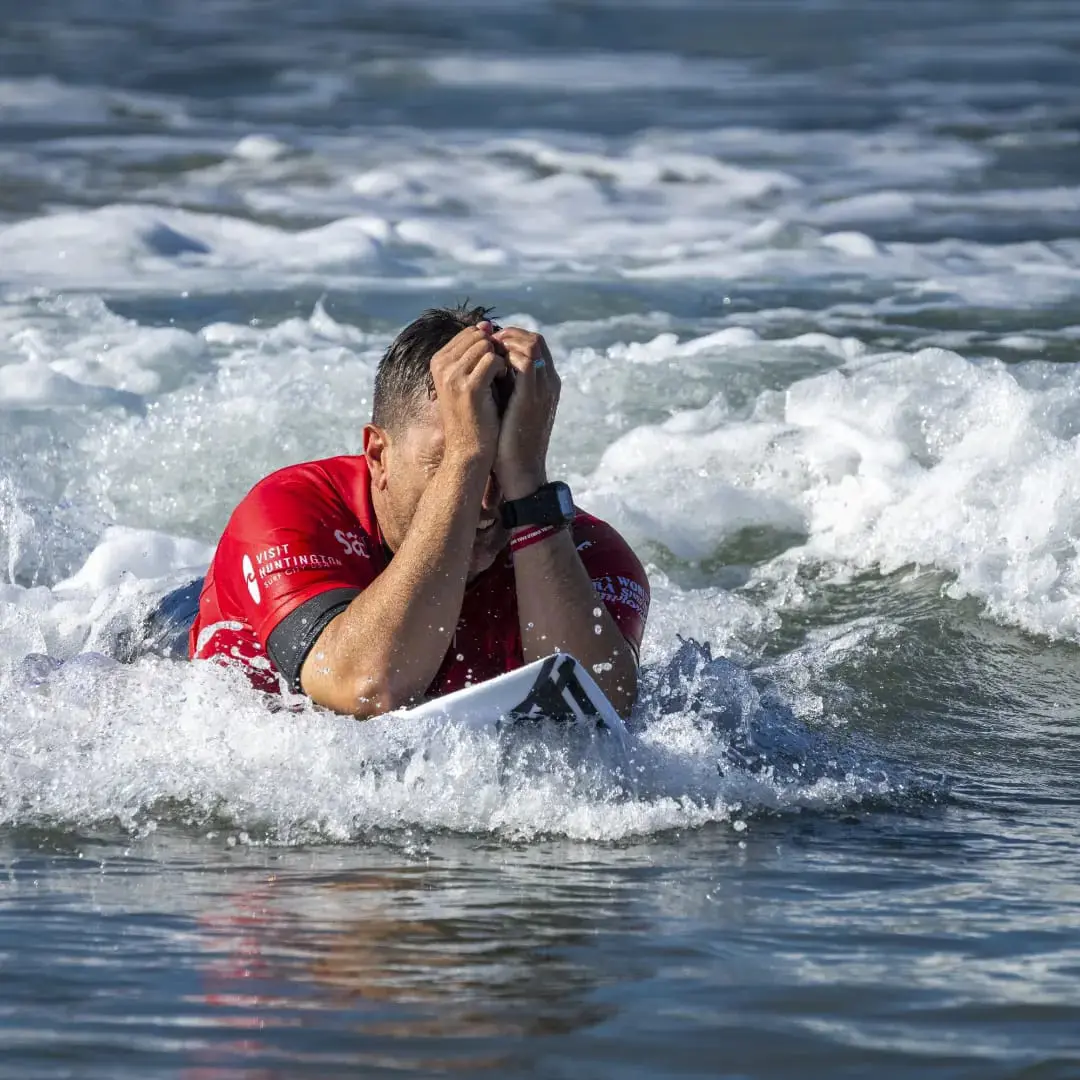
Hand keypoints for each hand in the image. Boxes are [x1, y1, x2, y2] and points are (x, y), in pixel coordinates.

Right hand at [429, 322, 506, 471]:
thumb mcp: (468, 379)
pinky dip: (504, 368)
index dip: (488, 344)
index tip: (494, 365)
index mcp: (438, 361)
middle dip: (495, 349)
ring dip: (500, 358)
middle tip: (500, 371)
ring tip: (502, 378)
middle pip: (478, 336)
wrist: (470, 449)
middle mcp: (441, 366)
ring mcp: (453, 376)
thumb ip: (474, 352)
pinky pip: (494, 360)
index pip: (469, 333)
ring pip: (486, 346)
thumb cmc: (474, 414)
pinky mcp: (470, 387)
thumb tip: (486, 324)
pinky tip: (504, 382)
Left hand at [492, 327, 559, 499]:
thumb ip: (505, 386)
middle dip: (508, 335)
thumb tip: (487, 367)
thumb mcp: (510, 408)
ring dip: (506, 341)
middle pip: (534, 339)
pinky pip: (524, 359)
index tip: (490, 345)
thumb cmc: (511, 444)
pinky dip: (505, 355)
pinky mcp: (531, 396)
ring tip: (486, 352)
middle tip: (486, 343)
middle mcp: (549, 382)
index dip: (511, 338)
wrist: (521, 472)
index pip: (534, 345)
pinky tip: (488, 364)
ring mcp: (543, 388)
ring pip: (530, 343)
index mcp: (546, 385)